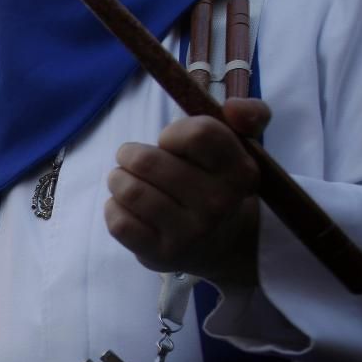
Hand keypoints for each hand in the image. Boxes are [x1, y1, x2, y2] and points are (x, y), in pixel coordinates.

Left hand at [106, 99, 267, 286]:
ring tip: (123, 181)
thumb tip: (233, 107)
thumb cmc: (219, 184)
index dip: (171, 133)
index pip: (197, 133)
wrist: (222, 244)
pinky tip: (125, 207)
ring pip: (129, 191)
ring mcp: (189, 233)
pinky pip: (118, 222)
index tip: (169, 143)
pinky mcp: (160, 254)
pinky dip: (113, 208)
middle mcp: (217, 203)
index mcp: (239, 171)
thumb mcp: (241, 148)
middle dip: (130, 154)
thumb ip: (248, 115)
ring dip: (117, 180)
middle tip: (132, 160)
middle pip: (147, 161)